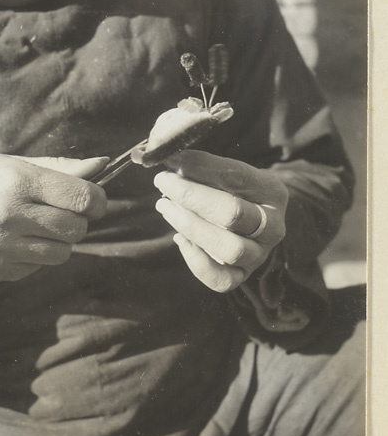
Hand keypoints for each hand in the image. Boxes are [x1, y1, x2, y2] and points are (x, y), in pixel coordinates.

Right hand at [0, 154, 107, 288]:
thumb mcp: (9, 164)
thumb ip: (58, 168)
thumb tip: (101, 165)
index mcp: (16, 181)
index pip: (83, 197)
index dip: (97, 201)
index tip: (95, 202)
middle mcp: (8, 215)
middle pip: (77, 229)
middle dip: (78, 222)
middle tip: (62, 215)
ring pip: (60, 253)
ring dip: (57, 242)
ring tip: (33, 228)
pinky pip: (35, 268)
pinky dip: (32, 256)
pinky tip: (9, 242)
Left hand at [153, 150, 287, 292]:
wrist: (248, 221)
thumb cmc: (231, 191)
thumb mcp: (225, 173)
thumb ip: (202, 166)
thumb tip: (169, 156)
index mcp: (273, 192)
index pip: (238, 177)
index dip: (202, 167)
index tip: (173, 158)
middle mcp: (272, 227)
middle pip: (232, 214)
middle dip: (191, 196)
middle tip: (163, 181)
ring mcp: (258, 255)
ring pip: (229, 248)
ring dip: (191, 226)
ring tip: (164, 206)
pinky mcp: (241, 275)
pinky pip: (221, 279)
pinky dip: (196, 262)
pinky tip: (179, 238)